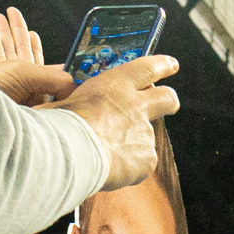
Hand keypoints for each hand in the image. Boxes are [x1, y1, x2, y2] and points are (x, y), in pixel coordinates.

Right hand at [0, 9, 70, 102]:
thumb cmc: (1, 96)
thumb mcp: (32, 80)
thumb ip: (55, 77)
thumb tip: (74, 80)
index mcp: (36, 89)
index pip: (44, 66)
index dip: (38, 47)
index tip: (34, 33)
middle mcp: (22, 87)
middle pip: (23, 53)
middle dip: (17, 31)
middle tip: (13, 13)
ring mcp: (6, 84)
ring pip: (7, 52)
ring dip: (4, 32)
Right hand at [57, 55, 181, 191]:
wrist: (72, 153)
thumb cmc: (61, 125)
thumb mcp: (64, 102)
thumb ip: (78, 104)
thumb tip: (68, 110)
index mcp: (116, 85)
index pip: (147, 67)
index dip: (162, 65)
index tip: (172, 64)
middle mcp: (136, 106)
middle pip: (166, 98)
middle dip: (169, 100)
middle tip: (170, 103)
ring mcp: (145, 133)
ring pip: (146, 138)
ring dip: (133, 144)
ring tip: (108, 154)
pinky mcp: (148, 158)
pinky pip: (142, 164)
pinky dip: (131, 167)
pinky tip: (111, 169)